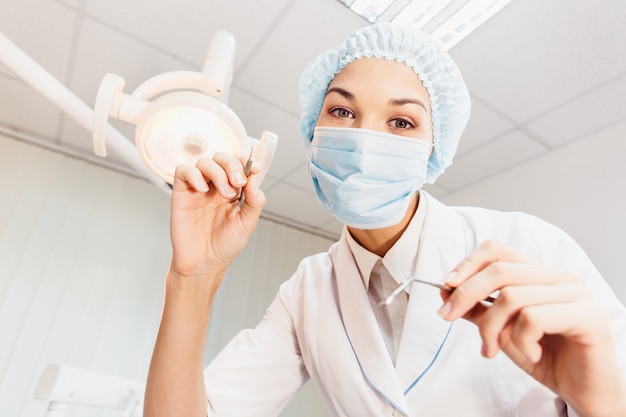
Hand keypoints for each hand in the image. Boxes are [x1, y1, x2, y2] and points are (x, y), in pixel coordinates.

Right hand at [169, 152, 264, 281]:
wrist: (204, 264)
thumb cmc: (224, 245)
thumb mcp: (247, 223)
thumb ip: (254, 201)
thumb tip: (254, 180)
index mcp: (232, 190)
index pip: (238, 165)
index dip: (246, 162)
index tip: (255, 168)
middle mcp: (215, 186)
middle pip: (221, 158)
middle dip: (232, 166)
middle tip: (238, 183)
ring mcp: (198, 188)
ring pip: (204, 162)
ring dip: (218, 172)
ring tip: (225, 194)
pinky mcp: (181, 193)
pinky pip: (183, 171)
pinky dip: (194, 175)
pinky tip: (203, 190)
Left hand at [437, 240, 625, 416]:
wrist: (585, 391)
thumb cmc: (547, 357)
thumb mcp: (502, 331)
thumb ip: (478, 308)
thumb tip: (445, 290)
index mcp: (540, 274)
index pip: (497, 250)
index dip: (467, 264)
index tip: (446, 286)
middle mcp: (559, 277)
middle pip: (499, 270)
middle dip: (465, 294)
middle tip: (448, 316)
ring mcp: (576, 294)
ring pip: (512, 296)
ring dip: (491, 328)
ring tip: (493, 349)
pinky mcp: (587, 316)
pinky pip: (533, 318)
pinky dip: (521, 340)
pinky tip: (532, 353)